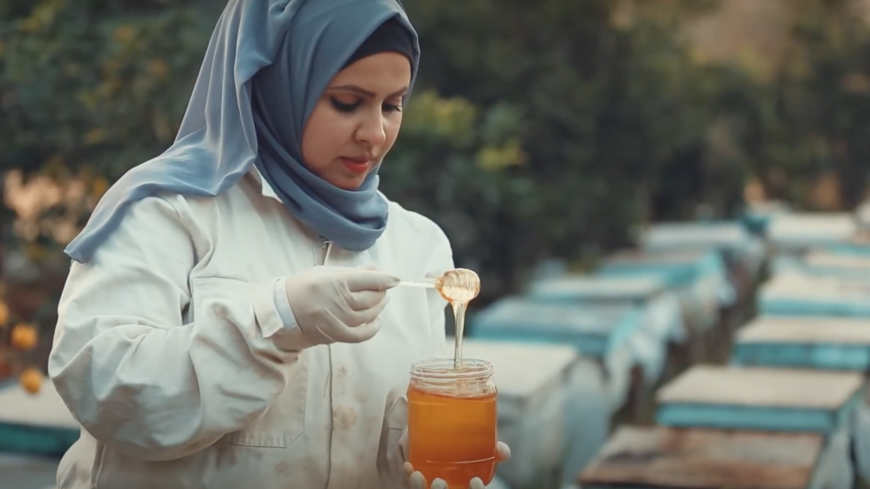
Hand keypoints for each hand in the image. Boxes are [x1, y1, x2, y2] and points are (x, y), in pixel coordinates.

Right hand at [284, 265, 398, 345]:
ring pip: (368, 315)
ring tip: (381, 302)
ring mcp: (337, 319)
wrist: (281, 311)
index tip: (395, 279)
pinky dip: (372, 329)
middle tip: (383, 289)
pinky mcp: (335, 334)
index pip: (368, 280)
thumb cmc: (302, 287)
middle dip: (381, 292)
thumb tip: (374, 269)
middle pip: (371, 298)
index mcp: (334, 281)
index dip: (385, 279)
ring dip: (379, 308)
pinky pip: (360, 334)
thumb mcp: (324, 273)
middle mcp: (338, 301)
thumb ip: (350, 273)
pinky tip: (377, 322)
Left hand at [399, 429, 510, 488]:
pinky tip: (408, 465)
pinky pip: (408, 488)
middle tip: (439, 481)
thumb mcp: (478, 454)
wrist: (438, 444)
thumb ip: (491, 451)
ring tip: (416, 474)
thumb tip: (504, 451)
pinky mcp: (414, 485)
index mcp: (465, 488)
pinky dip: (406, 479)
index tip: (475, 479)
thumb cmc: (461, 453)